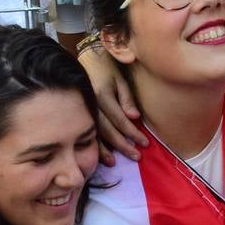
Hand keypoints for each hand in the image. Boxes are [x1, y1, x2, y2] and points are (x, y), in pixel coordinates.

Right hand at [80, 44, 147, 163]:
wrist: (85, 62)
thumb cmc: (107, 71)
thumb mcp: (120, 80)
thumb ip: (127, 99)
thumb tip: (134, 118)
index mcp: (102, 95)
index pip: (120, 119)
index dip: (132, 132)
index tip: (144, 143)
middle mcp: (91, 105)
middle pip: (108, 130)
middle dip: (122, 145)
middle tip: (136, 156)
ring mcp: (83, 111)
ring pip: (94, 134)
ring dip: (104, 150)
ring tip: (114, 163)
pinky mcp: (79, 116)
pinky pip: (86, 133)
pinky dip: (93, 146)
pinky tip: (99, 156)